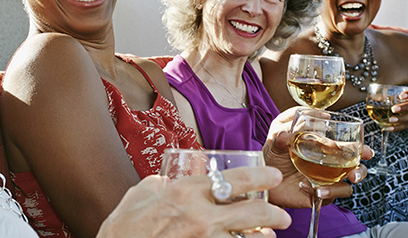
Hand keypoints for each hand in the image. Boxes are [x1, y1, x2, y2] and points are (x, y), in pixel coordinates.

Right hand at [97, 168, 290, 237]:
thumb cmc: (124, 227)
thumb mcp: (141, 195)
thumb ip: (159, 185)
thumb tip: (166, 181)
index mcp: (187, 192)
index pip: (237, 180)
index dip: (262, 176)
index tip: (274, 176)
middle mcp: (201, 217)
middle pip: (253, 212)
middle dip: (275, 214)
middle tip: (282, 215)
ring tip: (268, 236)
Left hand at [264, 108, 372, 208]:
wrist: (265, 182)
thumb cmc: (273, 158)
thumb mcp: (273, 144)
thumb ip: (277, 138)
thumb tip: (284, 135)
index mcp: (320, 141)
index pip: (338, 132)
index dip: (342, 127)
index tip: (330, 120)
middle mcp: (329, 158)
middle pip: (354, 154)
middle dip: (363, 152)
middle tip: (366, 153)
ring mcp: (328, 176)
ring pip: (352, 176)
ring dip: (355, 174)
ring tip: (352, 176)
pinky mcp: (323, 193)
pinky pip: (333, 194)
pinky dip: (327, 191)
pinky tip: (309, 187)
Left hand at [388, 87, 407, 131]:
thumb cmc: (407, 104)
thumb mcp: (403, 99)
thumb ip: (390, 97)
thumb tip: (373, 97)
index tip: (401, 96)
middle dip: (405, 107)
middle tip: (393, 109)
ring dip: (402, 118)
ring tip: (391, 119)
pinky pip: (407, 126)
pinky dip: (398, 127)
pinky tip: (390, 128)